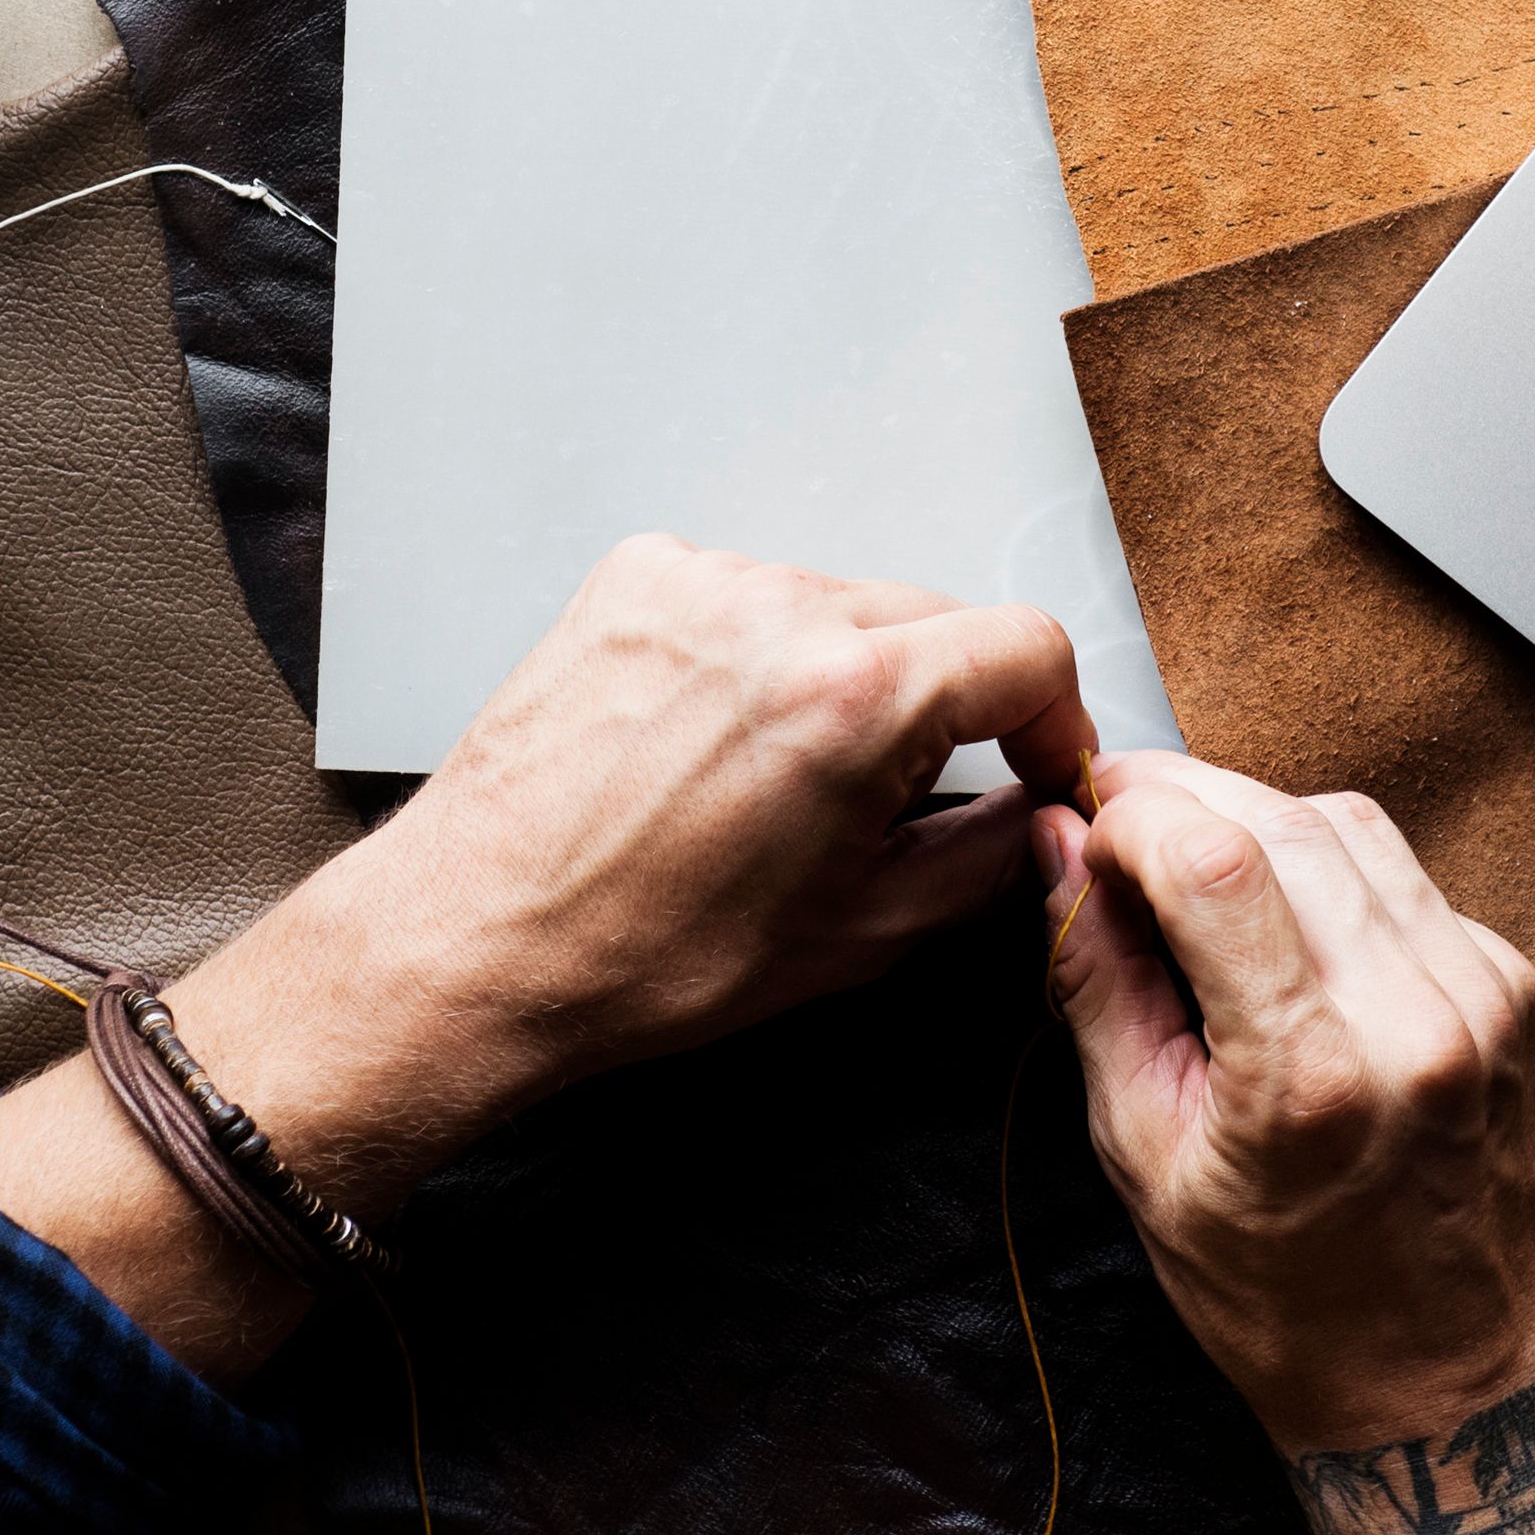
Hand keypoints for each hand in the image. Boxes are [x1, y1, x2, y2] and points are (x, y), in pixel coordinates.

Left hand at [0, 536, 1089, 1371]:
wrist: (480, 940)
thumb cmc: (647, 957)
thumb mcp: (863, 935)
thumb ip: (987, 858)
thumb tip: (1045, 813)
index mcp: (855, 696)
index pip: (1030, 647)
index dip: (1054, 719)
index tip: (1036, 768)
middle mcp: (780, 609)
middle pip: (936, 620)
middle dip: (946, 705)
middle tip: (899, 800)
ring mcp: (699, 580)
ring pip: (841, 603)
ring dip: (846, 676)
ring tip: (781, 782)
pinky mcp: (635, 577)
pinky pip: (749, 596)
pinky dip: (756, 656)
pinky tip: (713, 742)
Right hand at [1045, 751, 1534, 1534]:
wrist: (1438, 1382)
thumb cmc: (1279, 1299)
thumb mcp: (1142, 1156)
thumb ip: (1099, 983)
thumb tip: (1059, 847)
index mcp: (1312, 1071)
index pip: (1212, 856)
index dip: (1130, 813)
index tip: (1083, 824)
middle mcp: (1414, 1014)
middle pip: (1280, 816)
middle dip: (1181, 799)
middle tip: (1113, 824)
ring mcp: (1479, 993)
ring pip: (1349, 822)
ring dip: (1254, 820)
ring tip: (1187, 873)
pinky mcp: (1510, 986)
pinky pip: (1401, 875)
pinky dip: (1324, 871)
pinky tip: (1278, 924)